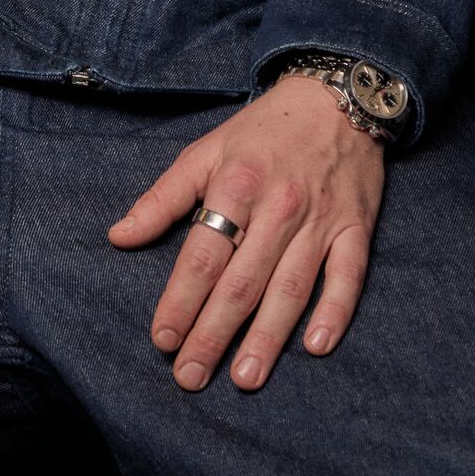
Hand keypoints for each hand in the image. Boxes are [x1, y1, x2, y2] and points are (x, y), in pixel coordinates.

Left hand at [107, 72, 385, 392]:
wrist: (334, 98)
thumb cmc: (261, 132)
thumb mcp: (204, 152)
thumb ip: (162, 198)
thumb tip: (118, 237)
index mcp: (235, 184)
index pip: (202, 255)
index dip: (180, 299)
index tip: (161, 338)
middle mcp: (278, 206)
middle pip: (242, 281)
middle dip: (213, 333)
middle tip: (190, 377)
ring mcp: (321, 220)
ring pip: (290, 287)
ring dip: (267, 337)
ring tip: (244, 377)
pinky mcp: (356, 228)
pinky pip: (347, 277)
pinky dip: (334, 311)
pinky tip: (317, 346)